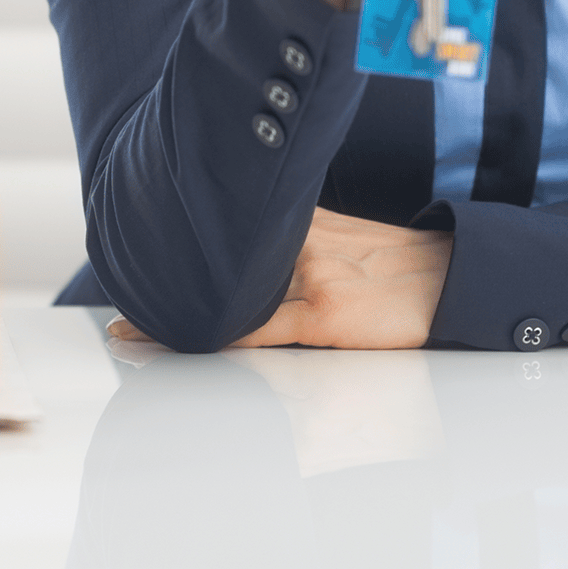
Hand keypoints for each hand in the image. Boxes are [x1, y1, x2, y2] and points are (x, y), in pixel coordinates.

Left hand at [109, 206, 451, 348]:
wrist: (449, 277)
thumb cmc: (395, 266)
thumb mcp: (340, 237)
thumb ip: (292, 240)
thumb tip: (244, 249)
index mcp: (295, 224)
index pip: (222, 238)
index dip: (176, 255)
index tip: (135, 265)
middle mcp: (294, 243)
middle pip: (214, 267)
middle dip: (163, 290)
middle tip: (118, 315)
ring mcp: (308, 278)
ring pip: (228, 301)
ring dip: (178, 321)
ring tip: (129, 333)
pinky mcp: (323, 313)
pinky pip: (258, 331)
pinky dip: (220, 338)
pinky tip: (188, 344)